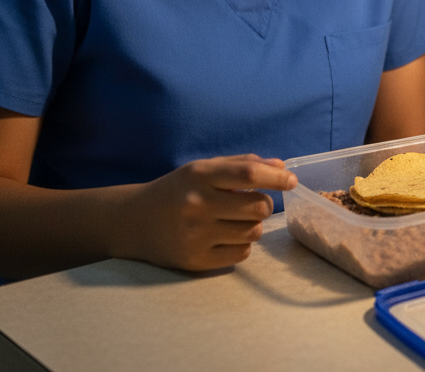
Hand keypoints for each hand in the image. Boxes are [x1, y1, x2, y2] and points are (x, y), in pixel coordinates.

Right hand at [116, 154, 296, 271]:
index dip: (276, 177)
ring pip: (254, 232)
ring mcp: (195, 235)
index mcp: (200, 175)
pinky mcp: (194, 261)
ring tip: (238, 220)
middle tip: (253, 203)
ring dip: (254, 225)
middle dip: (265, 204)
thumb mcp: (203, 168)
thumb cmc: (177, 190)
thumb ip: (242, 164)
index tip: (291, 180)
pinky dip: (242, 245)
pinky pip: (241, 254)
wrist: (134, 221)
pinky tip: (226, 236)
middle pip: (258, 207)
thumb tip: (281, 166)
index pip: (249, 174)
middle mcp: (197, 204)